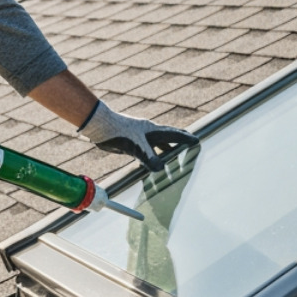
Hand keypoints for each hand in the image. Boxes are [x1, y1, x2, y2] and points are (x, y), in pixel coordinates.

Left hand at [77, 101, 197, 171]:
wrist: (100, 127)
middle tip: (189, 142)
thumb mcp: (137, 148)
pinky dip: (152, 154)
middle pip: (168, 136)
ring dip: (165, 149)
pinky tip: (149, 160)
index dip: (185, 139)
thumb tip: (161, 169)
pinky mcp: (130, 142)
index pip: (174, 134)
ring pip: (157, 143)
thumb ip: (150, 158)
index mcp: (153, 130)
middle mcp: (149, 132)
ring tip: (172, 156)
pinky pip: (146, 149)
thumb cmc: (119, 133)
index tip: (196, 141)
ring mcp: (139, 136)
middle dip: (178, 140)